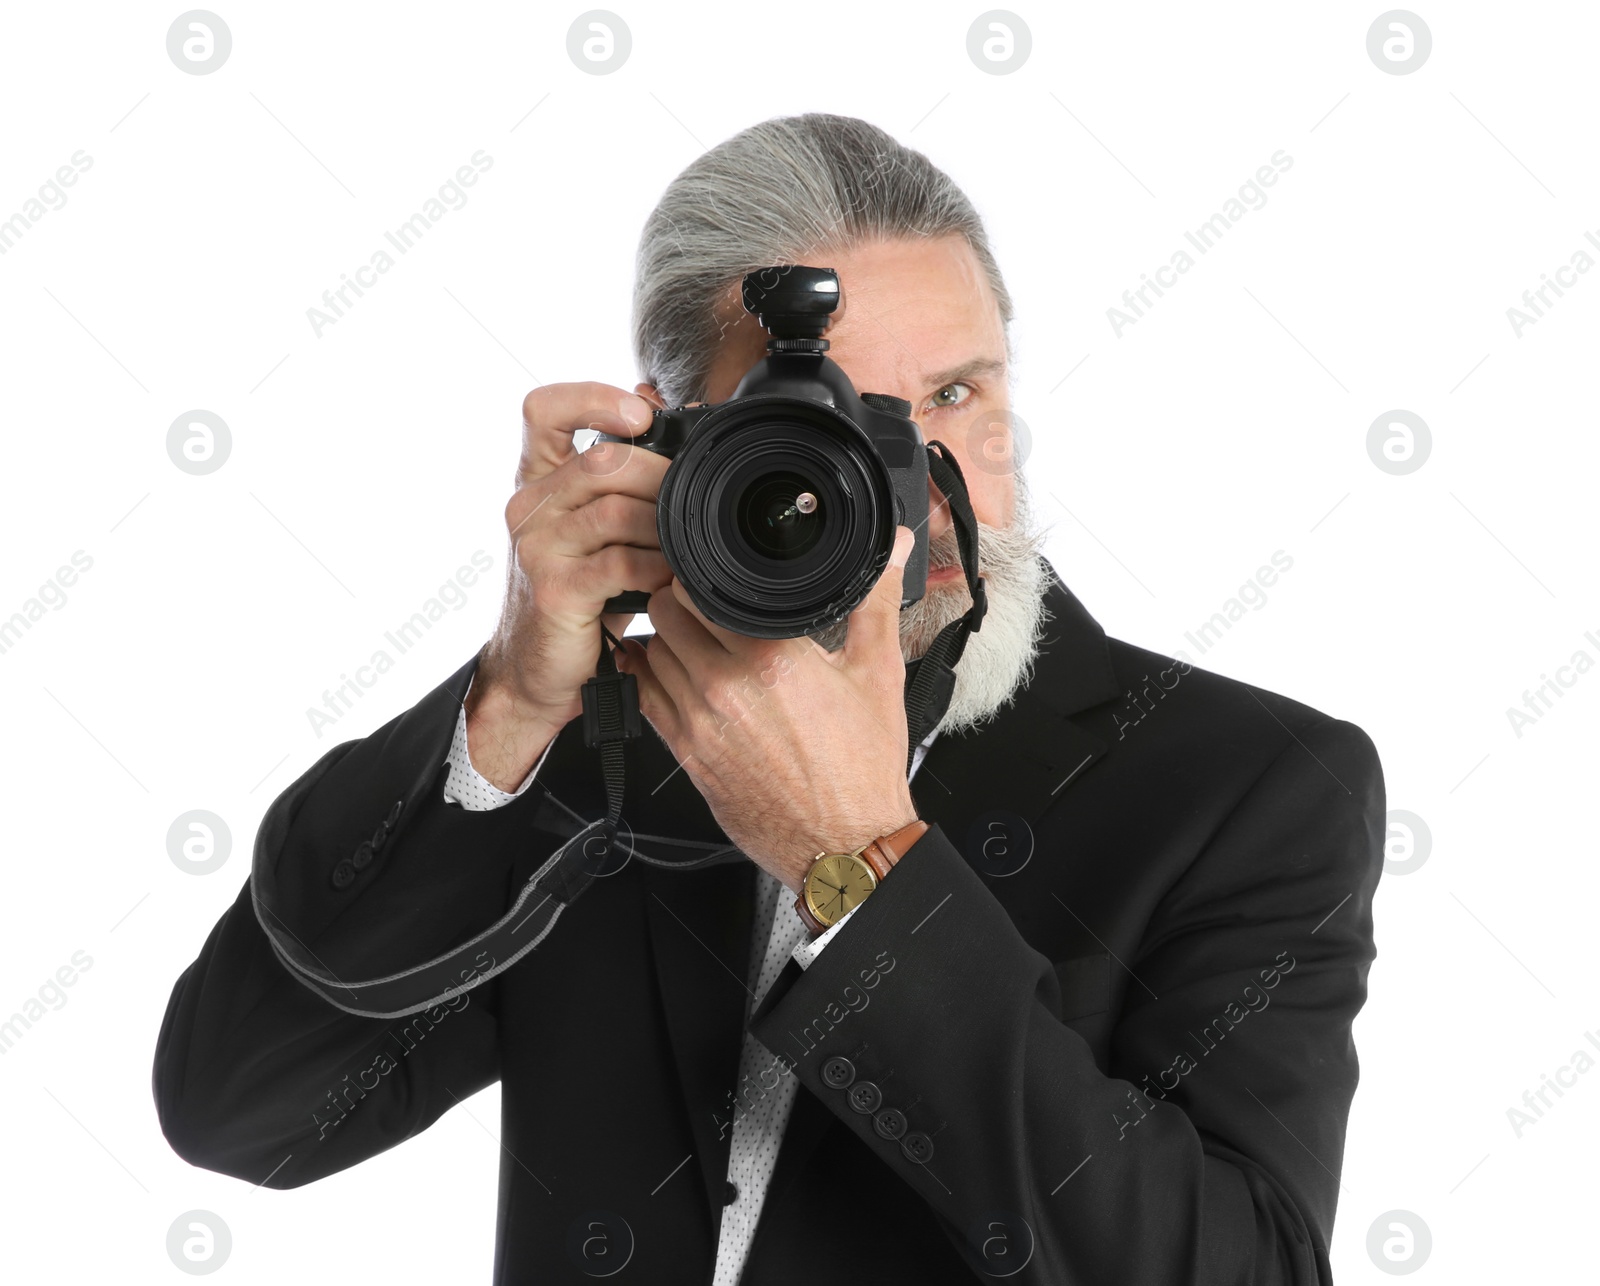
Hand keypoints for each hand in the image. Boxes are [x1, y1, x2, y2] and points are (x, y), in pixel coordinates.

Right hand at [469, 383, 672, 789]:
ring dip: (665, 529)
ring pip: (616, 510)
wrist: (537, 671)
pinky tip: (667, 579)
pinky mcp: (554, 588)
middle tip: (689, 505)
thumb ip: (620, 479)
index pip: (543, 410)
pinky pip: (620, 562)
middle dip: (660, 479)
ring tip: (683, 548)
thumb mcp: (596, 530)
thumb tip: (658, 409)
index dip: (592, 398)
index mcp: (537, 481)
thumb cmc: (577, 597)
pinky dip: (656, 568)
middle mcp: (528, 506)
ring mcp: (537, 547)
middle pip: (603, 461)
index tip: (639, 413)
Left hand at [616, 527, 921, 895]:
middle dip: (678, 601)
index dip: (705, 575)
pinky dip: (645, 676)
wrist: (845, 843)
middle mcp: (727, 688)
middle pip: (666, 614)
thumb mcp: (878, 674)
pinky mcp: (686, 755)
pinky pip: (644, 698)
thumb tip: (892, 548)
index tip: (716, 576)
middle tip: (698, 601)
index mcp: (773, 659)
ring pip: (649, 652)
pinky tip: (660, 669)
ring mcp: (700, 724)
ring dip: (662, 637)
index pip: (705, 590)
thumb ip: (877, 600)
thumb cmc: (862, 769)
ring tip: (687, 634)